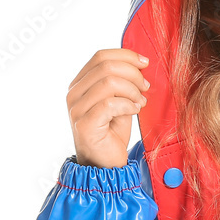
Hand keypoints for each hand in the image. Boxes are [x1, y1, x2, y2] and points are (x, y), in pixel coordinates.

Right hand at [66, 49, 150, 167]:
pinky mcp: (84, 125)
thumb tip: (140, 63)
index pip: (100, 56)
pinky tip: (135, 111)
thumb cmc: (113, 133)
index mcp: (80, 84)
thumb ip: (123, 82)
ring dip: (132, 90)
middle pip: (105, 66)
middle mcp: (73, 94)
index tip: (146, 63)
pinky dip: (128, 105)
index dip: (126, 55)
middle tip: (146, 88)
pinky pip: (109, 104)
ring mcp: (76, 109)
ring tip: (141, 102)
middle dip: (133, 74)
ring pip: (108, 82)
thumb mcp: (120, 101)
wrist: (106, 164)